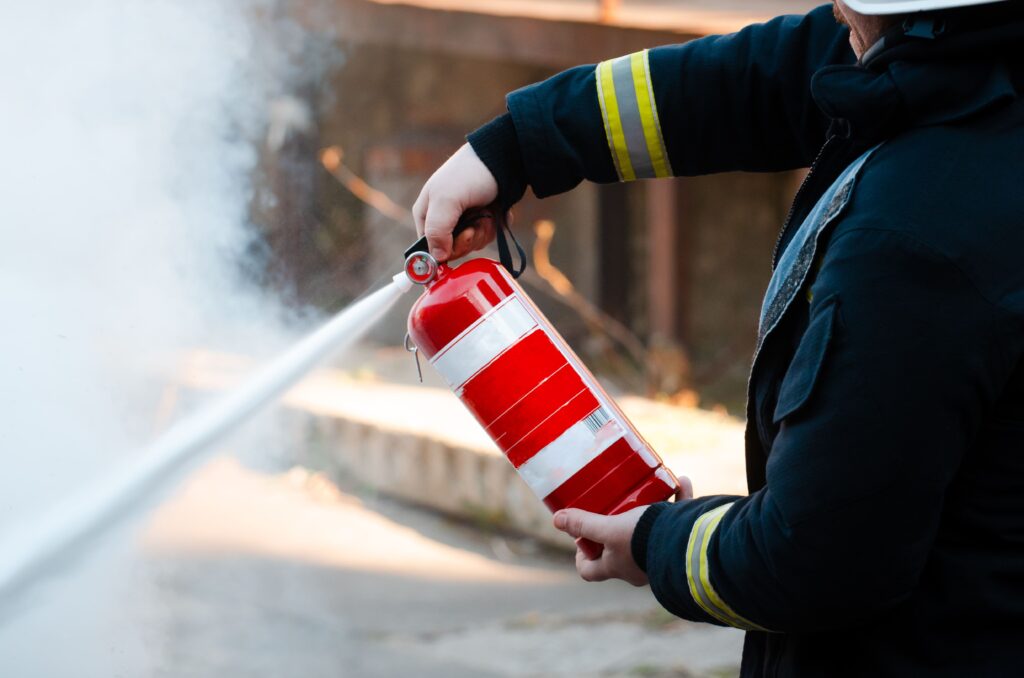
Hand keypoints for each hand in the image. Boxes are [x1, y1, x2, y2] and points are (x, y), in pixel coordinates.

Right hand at [413, 143, 498, 262]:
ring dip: (483, 231)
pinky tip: (495, 212)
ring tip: (486, 211)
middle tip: (475, 222)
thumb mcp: (446, 200)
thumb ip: (437, 230)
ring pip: (472, 244)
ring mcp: (464, 220)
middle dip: (468, 238)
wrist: (503, 158)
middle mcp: (443, 219)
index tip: (461, 240)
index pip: (429, 249)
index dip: (445, 251)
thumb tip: (437, 258)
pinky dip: (495, 227)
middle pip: (453, 249)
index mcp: (426, 214)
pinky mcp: (482, 219)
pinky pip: (487, 236)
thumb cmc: (470, 174)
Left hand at [552, 474, 693, 585]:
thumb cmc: (641, 541)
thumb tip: (557, 520)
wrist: (688, 547)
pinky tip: (681, 481)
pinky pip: (677, 520)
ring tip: (648, 488)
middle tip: (612, 505)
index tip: (579, 538)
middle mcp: (637, 566)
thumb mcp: (608, 529)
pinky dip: (679, 501)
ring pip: (650, 532)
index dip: (580, 556)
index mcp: (616, 566)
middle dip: (615, 526)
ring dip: (650, 509)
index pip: (589, 570)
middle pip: (618, 549)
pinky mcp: (681, 542)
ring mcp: (659, 555)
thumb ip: (585, 524)